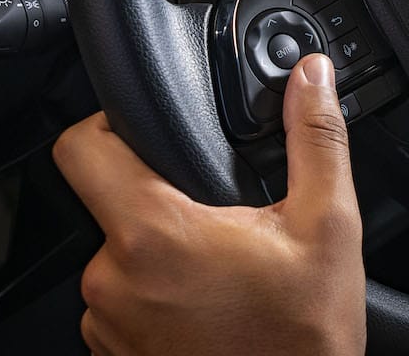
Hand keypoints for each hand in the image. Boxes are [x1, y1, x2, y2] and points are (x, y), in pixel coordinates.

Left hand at [53, 54, 365, 355]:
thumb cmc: (303, 339)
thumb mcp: (327, 225)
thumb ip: (314, 139)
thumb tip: (310, 78)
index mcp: (155, 234)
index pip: (81, 147)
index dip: (109, 121)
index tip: (146, 127)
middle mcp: (111, 281)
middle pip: (112, 200)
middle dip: (164, 197)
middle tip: (222, 216)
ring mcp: (107, 325)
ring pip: (120, 254)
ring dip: (162, 251)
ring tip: (224, 267)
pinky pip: (123, 301)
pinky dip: (159, 293)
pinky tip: (212, 303)